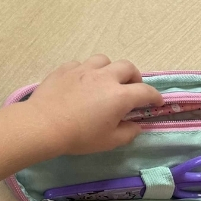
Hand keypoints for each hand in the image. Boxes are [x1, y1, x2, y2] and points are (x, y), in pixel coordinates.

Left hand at [23, 55, 163, 155]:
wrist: (44, 123)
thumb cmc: (80, 136)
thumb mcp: (110, 141)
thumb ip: (128, 132)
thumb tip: (135, 125)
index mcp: (119, 95)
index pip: (145, 91)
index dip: (155, 96)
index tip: (156, 102)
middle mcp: (104, 77)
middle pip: (127, 66)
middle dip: (134, 77)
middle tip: (132, 89)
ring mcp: (83, 69)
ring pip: (103, 60)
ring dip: (110, 69)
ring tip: (106, 82)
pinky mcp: (65, 68)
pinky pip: (81, 64)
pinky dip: (86, 71)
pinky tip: (81, 82)